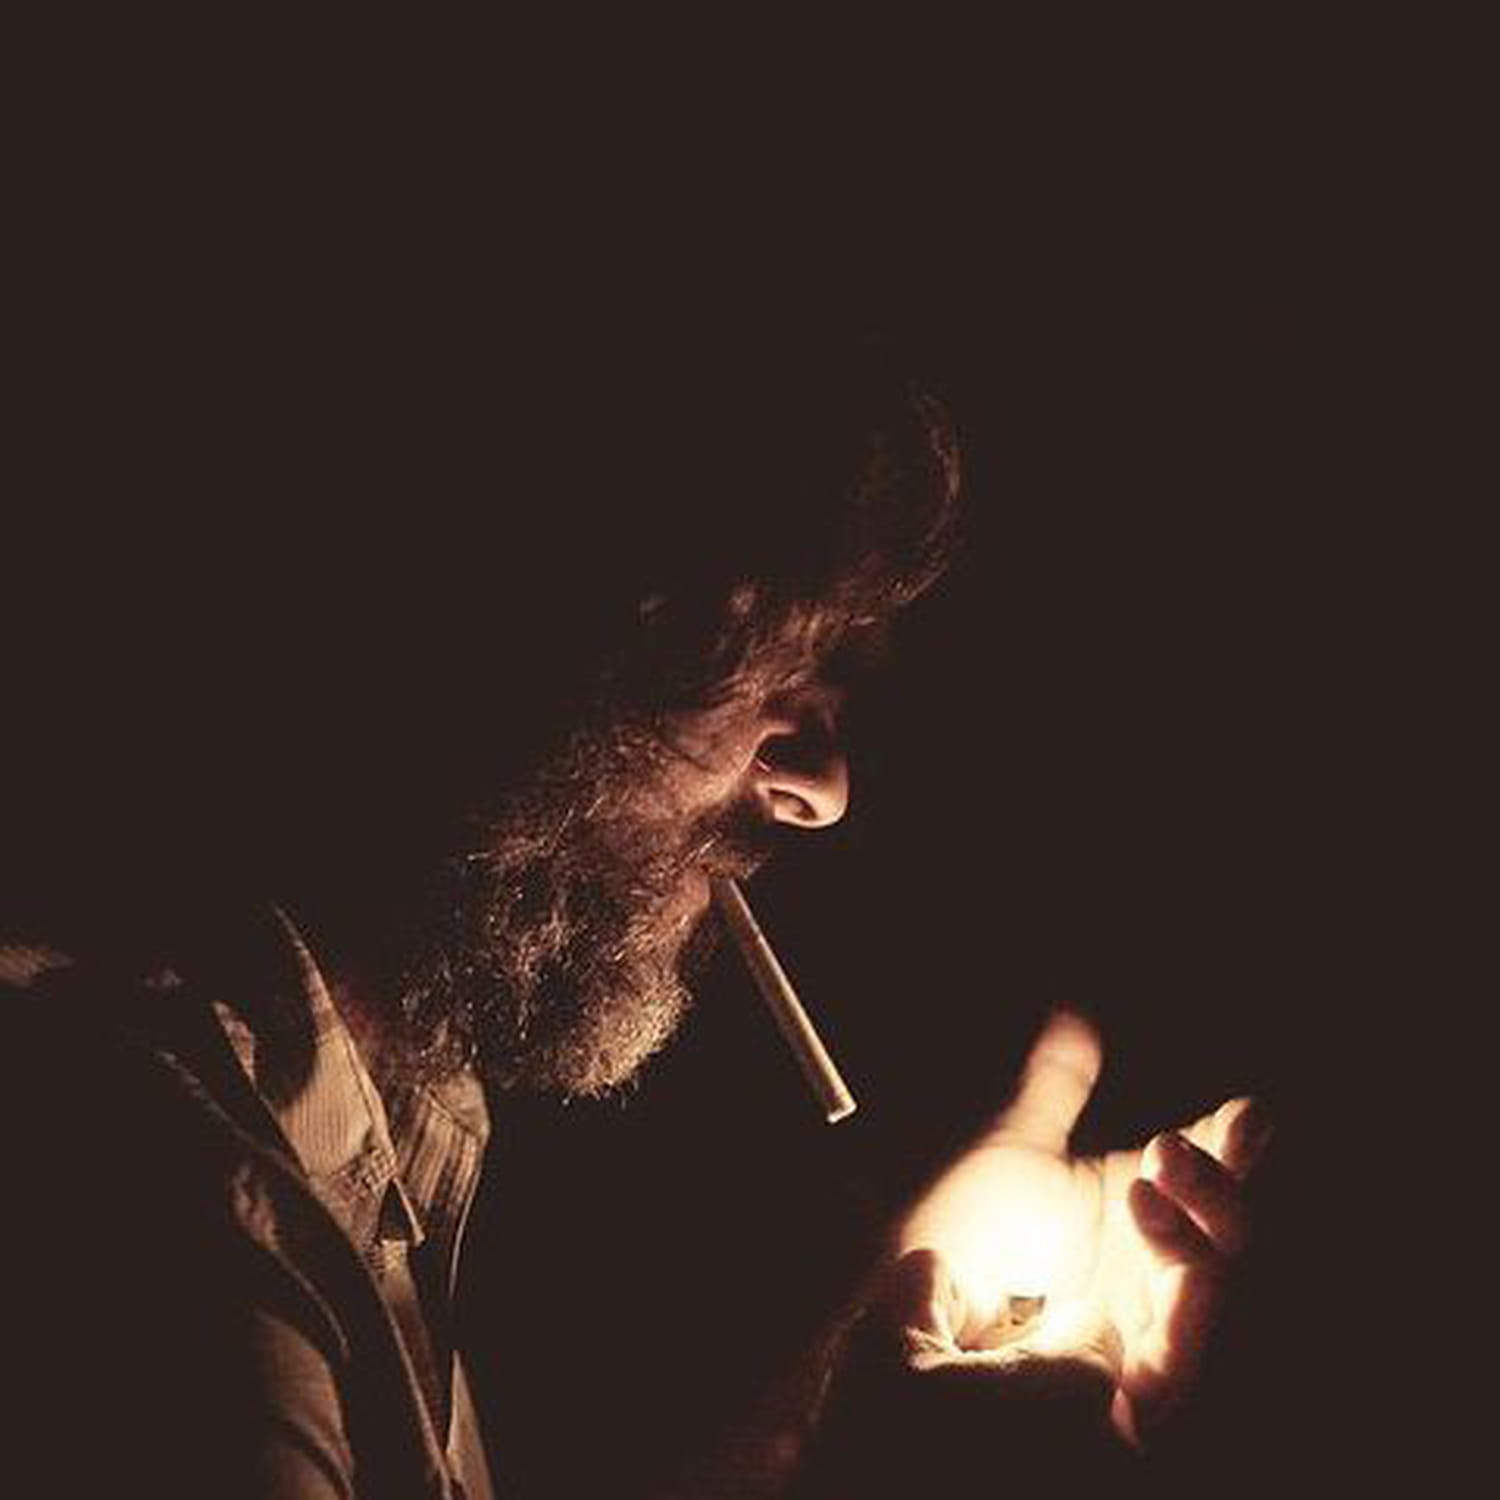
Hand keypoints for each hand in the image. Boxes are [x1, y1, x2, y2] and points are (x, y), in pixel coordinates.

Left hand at [892, 1010, 1270, 1446]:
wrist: (910, 1294)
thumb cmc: (961, 1230)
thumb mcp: (1015, 1147)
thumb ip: (1055, 1088)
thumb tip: (1075, 1016)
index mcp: (1141, 1211)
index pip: (1209, 1172)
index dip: (1235, 1142)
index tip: (1248, 1111)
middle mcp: (1154, 1267)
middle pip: (1229, 1230)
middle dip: (1216, 1183)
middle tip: (1167, 1146)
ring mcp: (1148, 1323)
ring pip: (1216, 1282)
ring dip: (1197, 1228)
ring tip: (1144, 1188)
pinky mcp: (1132, 1380)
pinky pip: (1186, 1346)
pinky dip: (1186, 1294)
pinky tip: (1167, 1250)